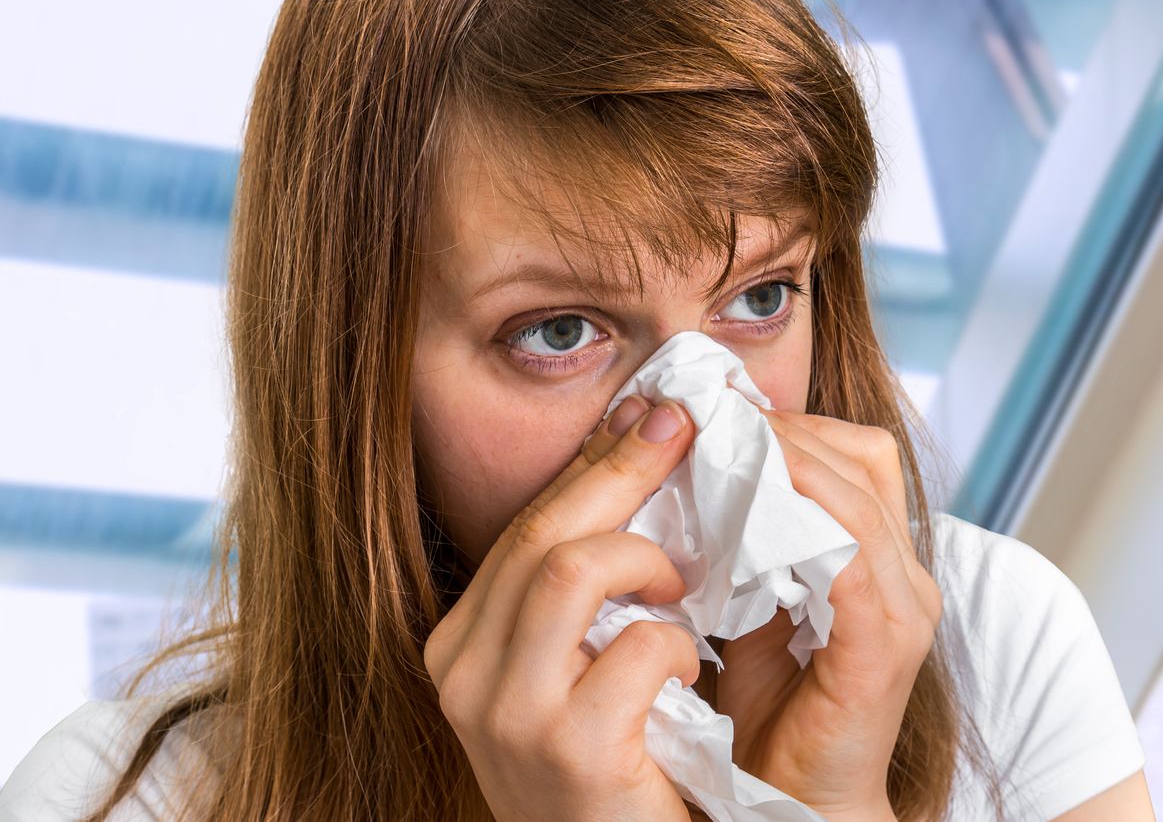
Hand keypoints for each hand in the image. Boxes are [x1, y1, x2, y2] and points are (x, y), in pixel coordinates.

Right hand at [423, 395, 702, 821]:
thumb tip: (635, 454)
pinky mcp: (569, 751)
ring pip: (570, 567)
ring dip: (645, 560)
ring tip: (682, 584)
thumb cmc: (607, 764)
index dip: (592, 464)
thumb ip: (584, 582)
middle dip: (622, 468)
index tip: (647, 414)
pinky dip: (675, 644)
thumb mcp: (574, 664)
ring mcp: (507, 715)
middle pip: (541, 531)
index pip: (524, 528)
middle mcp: (462, 674)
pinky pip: (634, 648)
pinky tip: (686, 668)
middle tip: (683, 428)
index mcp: (460, 645)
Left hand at [716, 409, 942, 819]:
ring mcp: (902, 608)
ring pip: (855, 496)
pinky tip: (744, 504)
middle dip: (787, 427)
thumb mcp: (751, 608)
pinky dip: (800, 517)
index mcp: (880, 558)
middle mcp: (905, 574)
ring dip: (786, 461)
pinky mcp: (880, 646)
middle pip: (864, 456)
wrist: (794, 802)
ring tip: (721, 445)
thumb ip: (743, 545)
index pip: (855, 454)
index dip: (794, 422)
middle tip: (715, 416)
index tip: (723, 410)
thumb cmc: (771, 709)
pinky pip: (848, 557)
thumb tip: (697, 474)